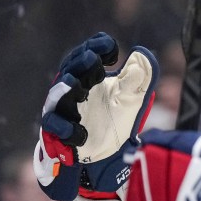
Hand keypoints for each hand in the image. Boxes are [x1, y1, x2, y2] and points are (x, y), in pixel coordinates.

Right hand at [34, 33, 159, 200]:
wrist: (108, 153)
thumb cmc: (115, 119)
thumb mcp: (132, 99)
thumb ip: (137, 79)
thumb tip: (143, 55)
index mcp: (89, 77)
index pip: (87, 55)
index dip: (96, 48)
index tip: (111, 47)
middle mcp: (72, 90)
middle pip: (70, 71)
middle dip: (80, 64)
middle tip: (92, 57)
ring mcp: (64, 110)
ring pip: (58, 98)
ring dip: (66, 91)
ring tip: (76, 84)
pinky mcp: (60, 133)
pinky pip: (57, 129)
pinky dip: (67, 130)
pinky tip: (81, 132)